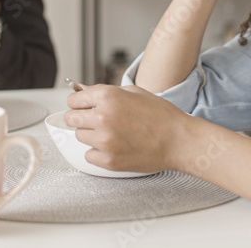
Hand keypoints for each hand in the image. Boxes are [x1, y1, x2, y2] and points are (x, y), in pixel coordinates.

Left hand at [64, 84, 190, 172]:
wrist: (179, 140)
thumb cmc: (161, 115)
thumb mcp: (133, 92)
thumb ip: (103, 91)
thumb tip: (81, 90)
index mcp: (107, 97)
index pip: (74, 100)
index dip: (79, 103)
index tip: (83, 107)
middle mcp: (102, 117)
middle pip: (71, 118)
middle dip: (80, 118)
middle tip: (95, 121)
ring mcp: (104, 141)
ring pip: (79, 137)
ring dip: (91, 135)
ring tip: (112, 133)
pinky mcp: (109, 160)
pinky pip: (89, 155)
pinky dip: (98, 152)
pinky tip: (114, 147)